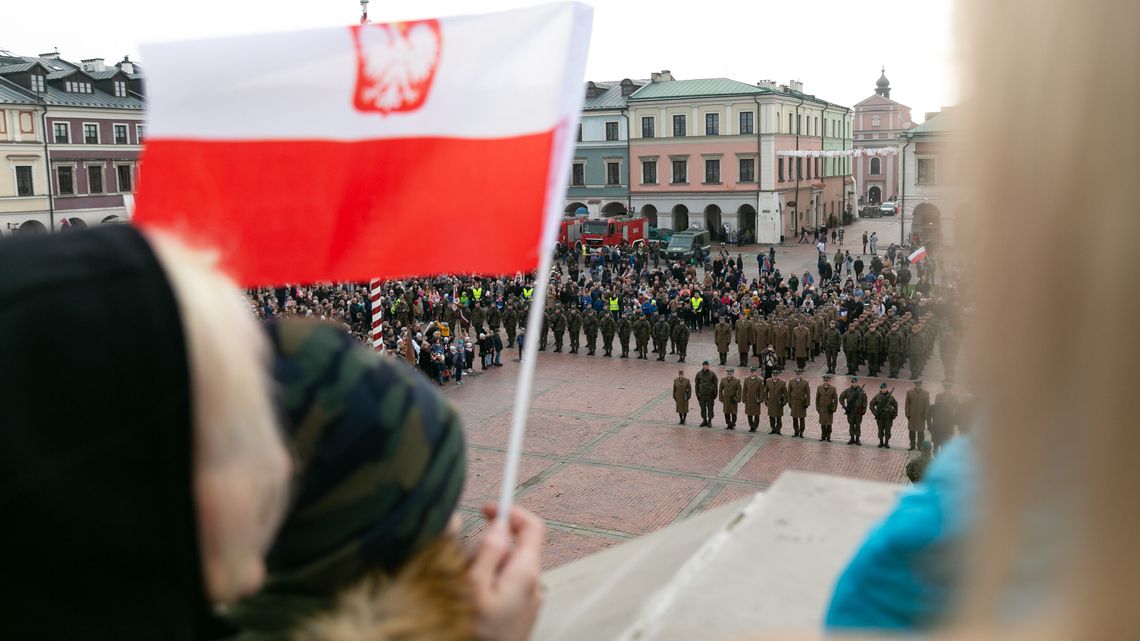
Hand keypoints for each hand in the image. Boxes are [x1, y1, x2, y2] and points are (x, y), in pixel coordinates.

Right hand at [470, 504, 545, 640]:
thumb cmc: (477, 634)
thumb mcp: (473, 588)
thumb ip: (488, 552)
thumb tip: (498, 523)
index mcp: (527, 573)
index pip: (532, 527)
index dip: (511, 511)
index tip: (487, 508)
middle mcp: (534, 586)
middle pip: (514, 548)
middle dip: (487, 547)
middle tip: (463, 563)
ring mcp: (528, 603)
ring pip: (506, 569)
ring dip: (483, 569)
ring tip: (464, 591)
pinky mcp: (518, 617)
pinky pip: (503, 590)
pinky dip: (486, 587)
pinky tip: (470, 605)